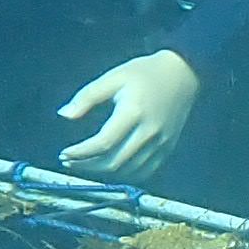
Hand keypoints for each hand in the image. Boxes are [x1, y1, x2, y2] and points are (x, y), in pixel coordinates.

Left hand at [58, 50, 201, 179]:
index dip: (81, 153)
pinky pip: (144, 172)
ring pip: (128, 171)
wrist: (183, 74)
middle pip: (114, 162)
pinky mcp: (167, 148)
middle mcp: (149, 132)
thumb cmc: (144, 73)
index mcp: (133, 112)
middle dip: (87, 166)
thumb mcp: (113, 77)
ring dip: (103, 173)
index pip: (103, 143)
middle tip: (69, 161)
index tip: (64, 153)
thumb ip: (87, 96)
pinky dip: (124, 175)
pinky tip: (110, 168)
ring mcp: (161, 143)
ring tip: (85, 164)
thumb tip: (64, 114)